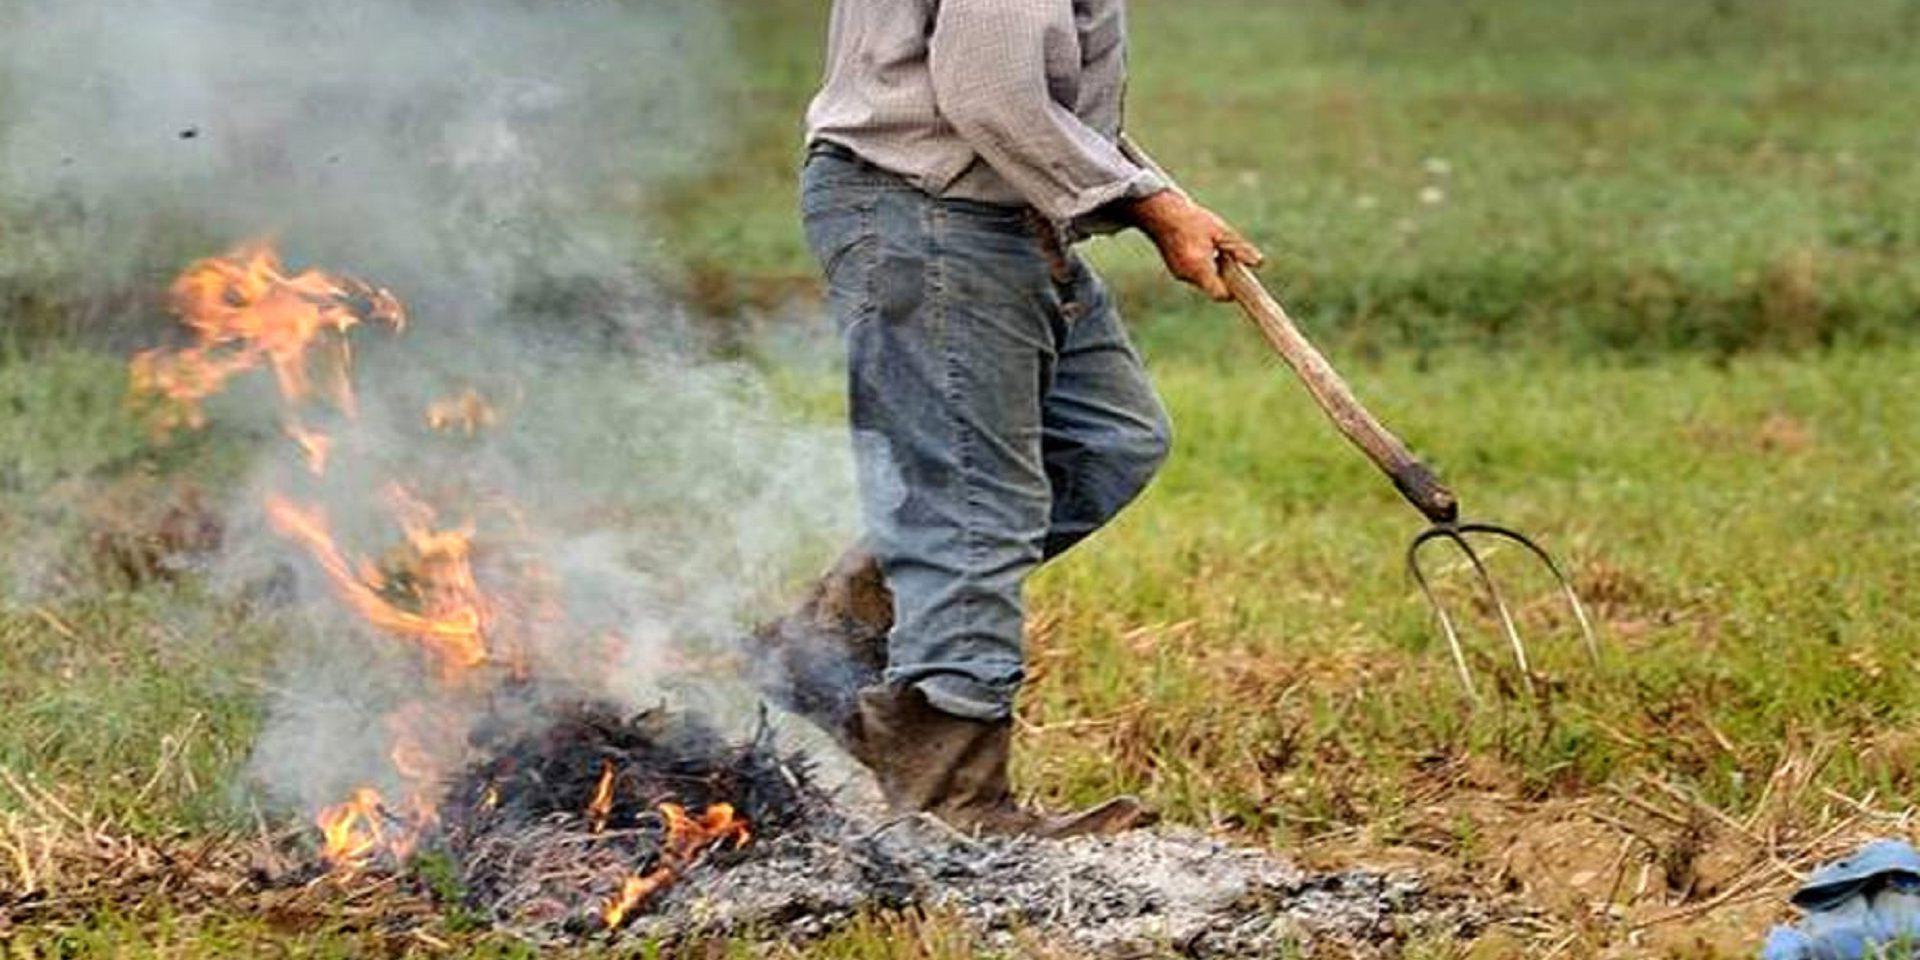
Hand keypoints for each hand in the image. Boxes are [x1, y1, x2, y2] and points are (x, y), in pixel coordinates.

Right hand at [1127, 190, 1264, 300]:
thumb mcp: (1220, 231)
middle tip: (1228, 256)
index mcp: (1200, 268)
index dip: (1232, 291)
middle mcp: (1188, 276)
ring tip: (1212, 247)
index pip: (1220, 294)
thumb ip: (1239, 249)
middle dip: (1223, 276)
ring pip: (1203, 280)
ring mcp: (1179, 274)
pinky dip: (1201, 266)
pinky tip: (1200, 246)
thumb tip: (1259, 263)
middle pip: (1213, 286)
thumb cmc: (1191, 220)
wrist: (1158, 213)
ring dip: (1212, 269)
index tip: (1239, 281)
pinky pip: (1194, 274)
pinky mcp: (1174, 269)